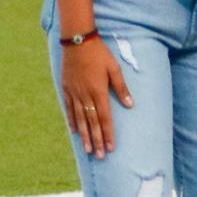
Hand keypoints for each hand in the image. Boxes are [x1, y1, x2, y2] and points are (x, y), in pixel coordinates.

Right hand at [60, 39, 133, 157]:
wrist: (77, 41)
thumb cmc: (99, 53)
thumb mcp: (114, 68)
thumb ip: (121, 88)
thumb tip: (130, 105)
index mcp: (99, 91)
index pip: (105, 118)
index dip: (108, 134)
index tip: (111, 147)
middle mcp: (85, 95)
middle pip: (92, 122)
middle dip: (97, 140)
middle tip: (100, 156)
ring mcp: (74, 93)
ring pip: (80, 119)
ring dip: (84, 136)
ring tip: (88, 150)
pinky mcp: (66, 89)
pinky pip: (69, 109)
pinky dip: (72, 121)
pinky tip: (75, 131)